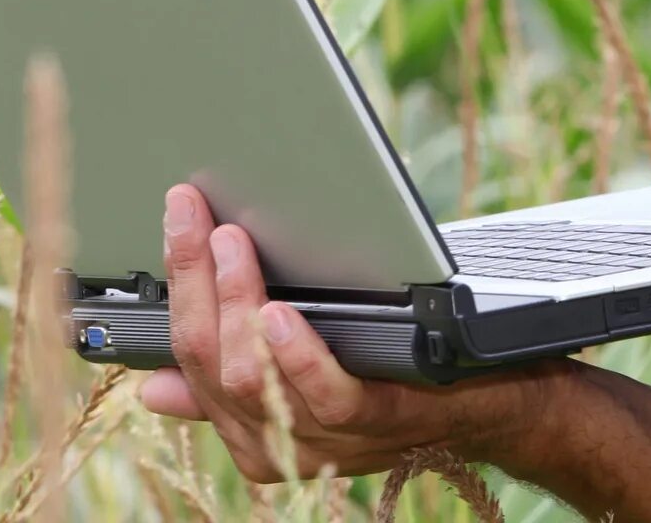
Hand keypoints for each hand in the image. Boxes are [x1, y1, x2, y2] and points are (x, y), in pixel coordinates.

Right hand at [140, 183, 563, 481]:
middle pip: (209, 360)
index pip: (185, 356)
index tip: (169, 217)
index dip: (173, 285)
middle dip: (193, 280)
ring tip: (232, 242)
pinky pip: (324, 393)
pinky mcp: (377, 422)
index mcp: (248, 426)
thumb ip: (234, 379)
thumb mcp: (307, 375)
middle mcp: (274, 440)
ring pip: (253, 375)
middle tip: (191, 210)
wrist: (497, 402)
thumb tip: (153, 386)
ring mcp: (324, 437)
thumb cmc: (397, 375)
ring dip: (236, 300)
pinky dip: (297, 351)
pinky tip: (281, 312)